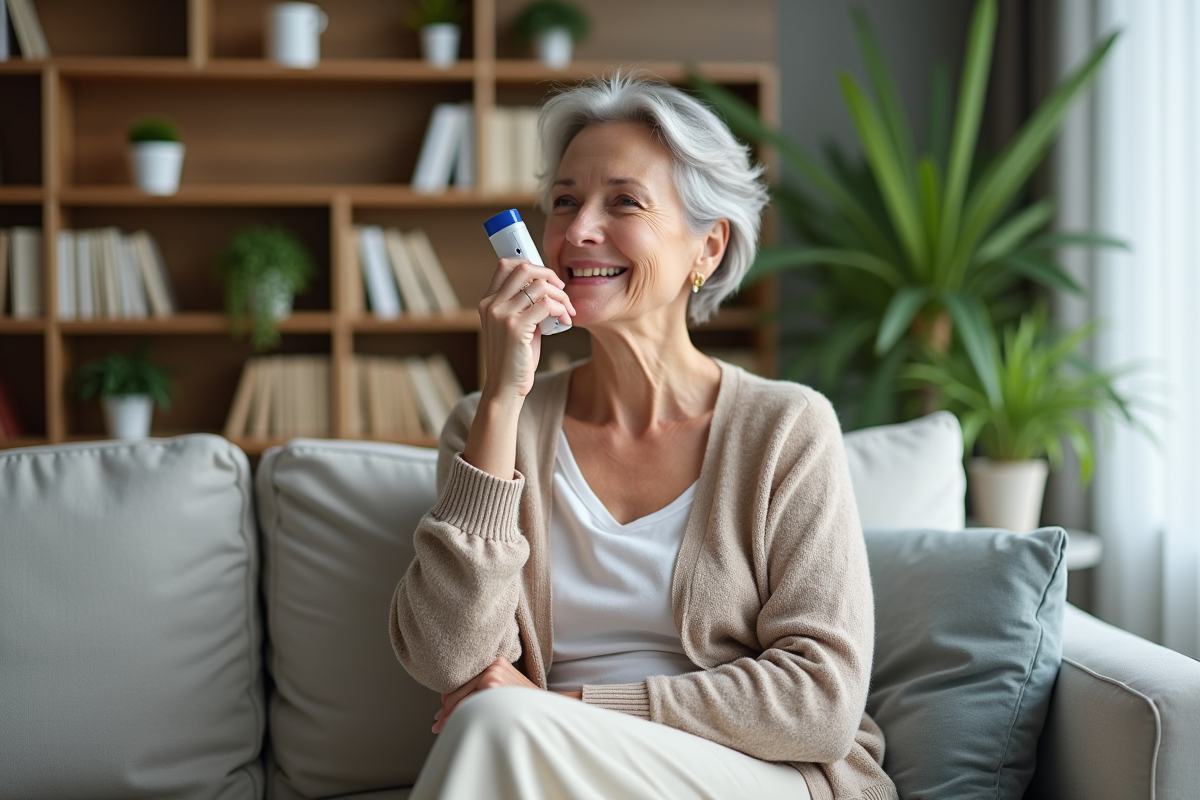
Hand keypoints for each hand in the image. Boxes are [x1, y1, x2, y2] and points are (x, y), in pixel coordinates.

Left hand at [432, 657, 580, 732]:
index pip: (462, 678)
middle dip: (446, 709)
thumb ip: (480, 692)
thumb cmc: (525, 705)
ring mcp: (493, 672)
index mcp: (495, 662)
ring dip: (451, 714)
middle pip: (457, 686)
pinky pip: (467, 702)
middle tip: (438, 724)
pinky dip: (460, 715)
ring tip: (444, 726)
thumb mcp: (504, 691)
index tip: (442, 712)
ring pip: (460, 695)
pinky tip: (457, 724)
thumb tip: (446, 709)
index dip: (449, 697)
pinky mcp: (492, 682)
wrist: (549, 711)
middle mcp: (492, 663)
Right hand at [477, 258, 574, 401]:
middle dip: (549, 274)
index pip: (506, 265)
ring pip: (539, 286)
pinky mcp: (516, 328)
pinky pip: (547, 305)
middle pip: (523, 268)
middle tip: (561, 289)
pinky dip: (561, 309)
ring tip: (567, 310)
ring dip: (561, 295)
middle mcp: (492, 305)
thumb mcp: (514, 326)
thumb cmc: (514, 359)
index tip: (547, 280)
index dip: (531, 265)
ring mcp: (502, 315)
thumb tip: (548, 288)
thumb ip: (524, 306)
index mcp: (488, 302)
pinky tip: (565, 321)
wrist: (505, 387)